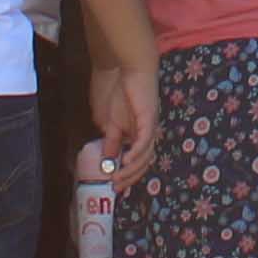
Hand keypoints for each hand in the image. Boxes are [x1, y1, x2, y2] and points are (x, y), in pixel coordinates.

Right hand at [91, 61, 158, 184]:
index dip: (129, 175)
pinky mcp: (149, 119)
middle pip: (145, 163)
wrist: (129, 70)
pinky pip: (144, 141)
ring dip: (131, 169)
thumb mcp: (112, 123)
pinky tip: (125, 161)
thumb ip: (112, 141)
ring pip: (145, 156)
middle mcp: (149, 134)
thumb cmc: (122, 93)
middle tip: (116, 187)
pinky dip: (136, 154)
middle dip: (130, 177)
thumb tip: (108, 159)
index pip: (139, 162)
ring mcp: (150, 127)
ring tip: (117, 177)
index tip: (115, 186)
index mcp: (141, 135)